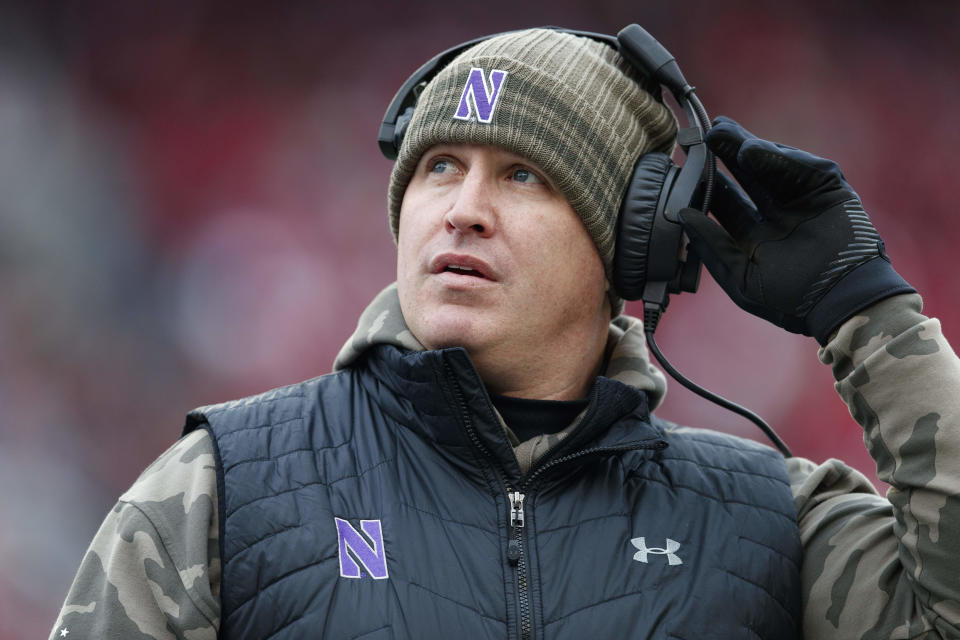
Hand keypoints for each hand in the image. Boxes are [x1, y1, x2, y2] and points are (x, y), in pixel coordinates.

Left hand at [679, 116, 914, 343]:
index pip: (729, 204)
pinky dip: (778, 158)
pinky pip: (801, 169)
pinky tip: (752, 150)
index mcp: (757, 238)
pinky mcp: (829, 192)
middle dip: (728, 155)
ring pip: (772, 167)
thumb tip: (682, 216)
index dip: (709, 184)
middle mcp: (779, 216)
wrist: (840, 302)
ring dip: (748, 148)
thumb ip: (712, 245)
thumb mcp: (740, 276)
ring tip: (723, 132)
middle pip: (749, 178)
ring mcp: (804, 202)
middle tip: (706, 134)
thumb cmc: (790, 301)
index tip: (688, 166)